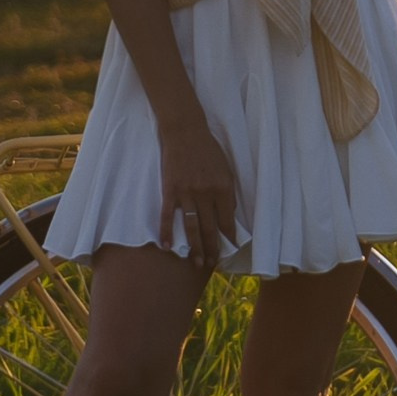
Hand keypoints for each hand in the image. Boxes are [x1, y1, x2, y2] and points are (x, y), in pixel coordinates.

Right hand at [158, 115, 238, 267]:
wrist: (185, 131)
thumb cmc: (208, 148)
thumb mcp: (226, 168)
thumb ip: (227, 191)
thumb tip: (228, 213)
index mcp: (223, 187)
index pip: (227, 219)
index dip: (228, 236)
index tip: (229, 248)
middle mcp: (206, 193)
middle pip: (209, 228)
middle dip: (211, 248)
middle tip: (211, 264)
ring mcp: (187, 193)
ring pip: (191, 227)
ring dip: (194, 247)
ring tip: (196, 263)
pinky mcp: (170, 190)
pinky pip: (168, 215)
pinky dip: (167, 232)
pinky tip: (167, 246)